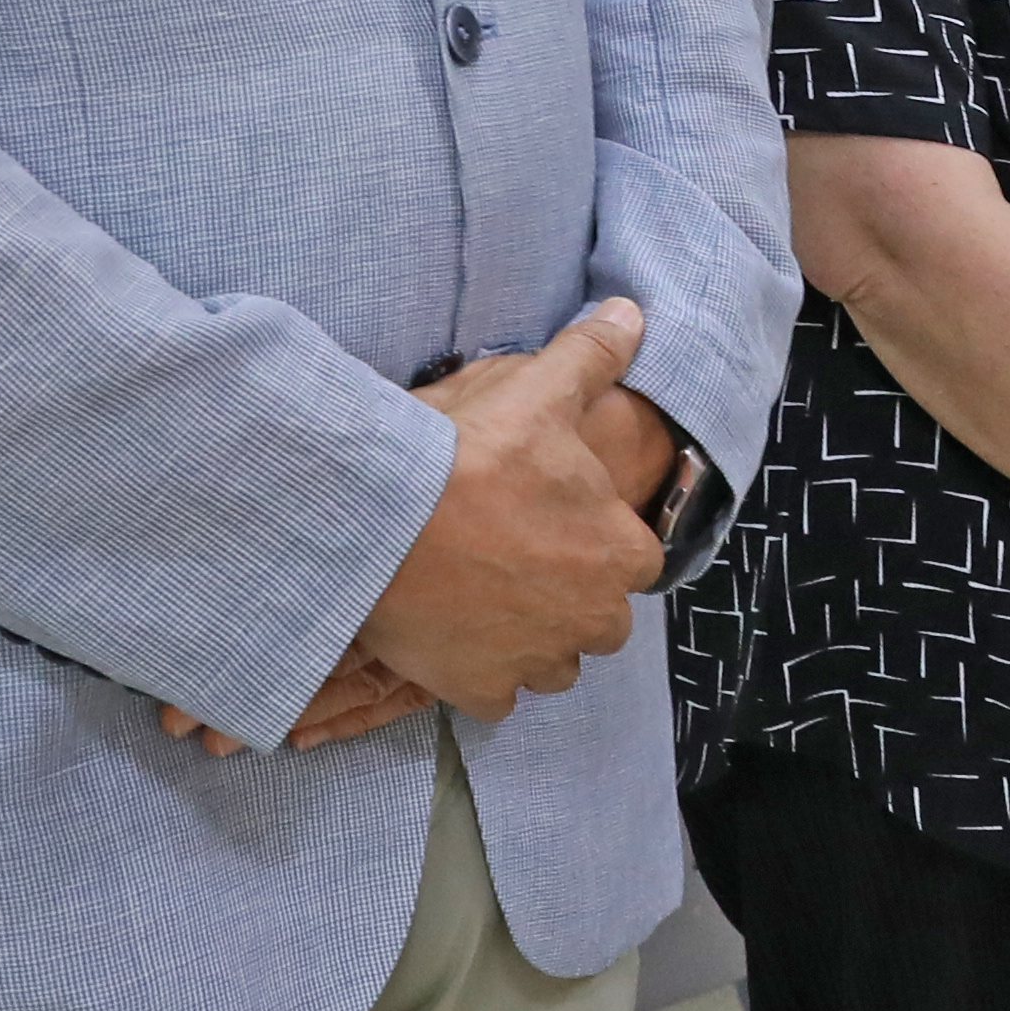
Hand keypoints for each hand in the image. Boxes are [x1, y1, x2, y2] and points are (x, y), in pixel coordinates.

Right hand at [349, 298, 670, 729]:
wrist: (375, 518)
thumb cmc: (466, 453)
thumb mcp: (537, 388)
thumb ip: (593, 356)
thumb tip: (633, 314)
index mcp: (622, 552)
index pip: (634, 559)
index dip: (595, 539)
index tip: (553, 520)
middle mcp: (594, 619)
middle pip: (596, 618)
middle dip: (568, 597)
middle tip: (512, 558)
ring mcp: (537, 661)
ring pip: (552, 663)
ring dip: (529, 638)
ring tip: (481, 596)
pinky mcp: (480, 691)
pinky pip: (495, 696)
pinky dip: (478, 673)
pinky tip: (449, 633)